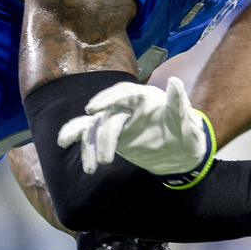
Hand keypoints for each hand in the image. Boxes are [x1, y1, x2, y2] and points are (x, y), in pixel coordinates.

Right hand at [56, 77, 213, 182]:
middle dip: (103, 138)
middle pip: (107, 116)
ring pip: (95, 127)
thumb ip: (178, 103)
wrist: (181, 154)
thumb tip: (176, 82)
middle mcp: (127, 106)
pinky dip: (78, 138)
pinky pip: (90, 134)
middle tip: (105, 162)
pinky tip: (64, 142)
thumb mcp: (185, 121)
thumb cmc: (186, 134)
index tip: (93, 109)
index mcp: (143, 97)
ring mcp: (117, 120)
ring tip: (89, 167)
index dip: (108, 99)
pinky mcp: (110, 134)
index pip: (122, 94)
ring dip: (88, 145)